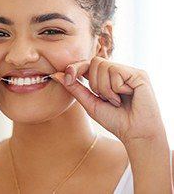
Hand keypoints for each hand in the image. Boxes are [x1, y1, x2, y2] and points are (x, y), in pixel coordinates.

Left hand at [50, 56, 165, 145]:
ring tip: (117, 100)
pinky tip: (127, 96)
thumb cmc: (115, 120)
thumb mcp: (89, 103)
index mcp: (106, 77)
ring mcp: (128, 71)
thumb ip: (75, 88)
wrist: (135, 133)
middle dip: (95, 84)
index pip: (87, 64)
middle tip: (107, 99)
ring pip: (103, 66)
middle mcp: (117, 71)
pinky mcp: (138, 74)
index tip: (68, 77)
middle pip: (94, 62)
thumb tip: (57, 74)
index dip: (76, 67)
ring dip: (105, 88)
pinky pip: (116, 71)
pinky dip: (116, 88)